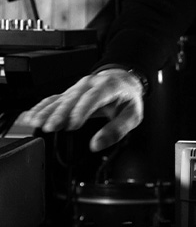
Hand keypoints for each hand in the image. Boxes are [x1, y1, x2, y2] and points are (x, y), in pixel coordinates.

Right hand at [17, 68, 144, 152]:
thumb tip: (97, 145)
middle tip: (51, 127)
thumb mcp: (133, 115)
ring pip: (60, 98)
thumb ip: (118, 130)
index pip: (94, 97)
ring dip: (47, 111)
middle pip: (73, 98)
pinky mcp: (69, 93)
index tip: (73, 124)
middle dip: (60, 113)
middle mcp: (90, 84)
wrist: (122, 81)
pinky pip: (53, 99)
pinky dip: (41, 108)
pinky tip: (31, 116)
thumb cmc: (128, 99)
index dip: (82, 110)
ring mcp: (78, 88)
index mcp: (108, 86)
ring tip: (36, 122)